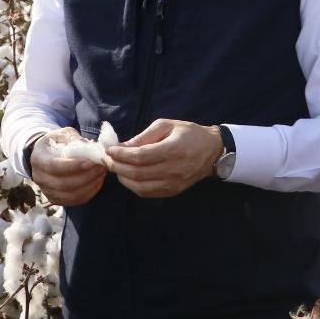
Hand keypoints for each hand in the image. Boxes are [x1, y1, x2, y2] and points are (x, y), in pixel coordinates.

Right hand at [29, 126, 106, 206]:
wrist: (46, 154)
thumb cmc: (56, 142)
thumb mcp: (63, 134)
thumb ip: (75, 140)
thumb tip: (93, 150)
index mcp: (38, 159)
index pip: (54, 166)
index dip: (73, 166)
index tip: (90, 162)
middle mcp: (39, 177)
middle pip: (64, 184)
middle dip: (86, 176)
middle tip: (101, 166)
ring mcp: (46, 191)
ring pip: (70, 195)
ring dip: (89, 185)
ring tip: (101, 173)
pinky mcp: (56, 199)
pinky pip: (75, 201)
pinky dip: (89, 193)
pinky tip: (97, 182)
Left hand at [105, 119, 222, 198]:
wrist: (212, 151)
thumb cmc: (188, 133)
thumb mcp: (166, 126)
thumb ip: (143, 137)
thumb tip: (121, 147)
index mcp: (173, 149)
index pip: (139, 157)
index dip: (121, 155)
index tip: (109, 150)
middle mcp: (173, 169)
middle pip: (137, 173)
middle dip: (117, 166)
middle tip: (107, 159)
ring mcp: (173, 183)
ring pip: (140, 186)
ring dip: (123, 178)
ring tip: (115, 167)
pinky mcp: (173, 191)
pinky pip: (147, 193)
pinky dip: (133, 186)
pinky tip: (127, 176)